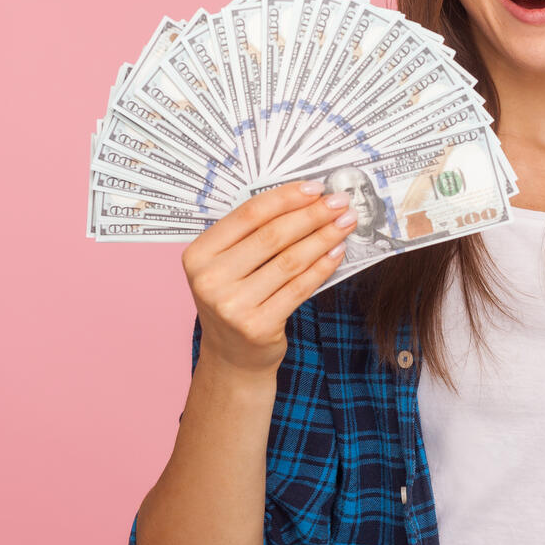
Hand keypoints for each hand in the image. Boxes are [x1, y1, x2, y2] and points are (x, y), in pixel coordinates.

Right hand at [181, 180, 360, 375]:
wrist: (232, 357)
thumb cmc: (236, 299)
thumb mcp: (229, 266)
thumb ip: (254, 236)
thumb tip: (307, 199)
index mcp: (198, 254)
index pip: (248, 214)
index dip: (286, 197)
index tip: (316, 187)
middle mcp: (210, 279)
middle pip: (272, 235)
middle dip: (312, 215)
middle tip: (340, 202)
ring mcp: (232, 306)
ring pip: (290, 260)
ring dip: (324, 237)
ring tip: (346, 223)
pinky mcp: (257, 326)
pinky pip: (299, 288)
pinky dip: (322, 267)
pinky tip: (338, 252)